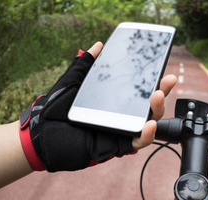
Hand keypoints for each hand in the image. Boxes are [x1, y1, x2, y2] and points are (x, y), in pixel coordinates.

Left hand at [19, 42, 175, 171]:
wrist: (41, 134)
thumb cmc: (55, 110)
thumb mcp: (71, 83)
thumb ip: (85, 65)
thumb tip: (97, 46)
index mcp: (114, 101)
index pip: (138, 90)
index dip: (152, 80)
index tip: (161, 69)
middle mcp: (120, 116)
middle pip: (148, 106)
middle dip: (161, 92)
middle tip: (166, 80)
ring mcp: (120, 131)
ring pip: (147, 123)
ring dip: (157, 110)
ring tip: (157, 96)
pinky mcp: (116, 146)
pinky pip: (136, 143)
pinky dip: (146, 135)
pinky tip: (149, 124)